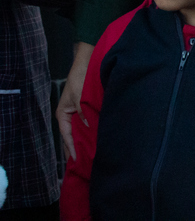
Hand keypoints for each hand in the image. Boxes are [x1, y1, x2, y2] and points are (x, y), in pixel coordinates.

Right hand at [57, 42, 93, 160]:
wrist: (87, 63)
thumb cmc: (80, 79)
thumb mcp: (79, 97)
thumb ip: (84, 112)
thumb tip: (88, 127)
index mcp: (63, 114)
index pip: (66, 135)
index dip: (71, 147)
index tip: (76, 159)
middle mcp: (70, 115)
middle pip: (73, 135)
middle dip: (78, 147)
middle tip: (84, 162)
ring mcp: (79, 112)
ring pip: (82, 130)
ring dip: (86, 139)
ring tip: (92, 154)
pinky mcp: (87, 108)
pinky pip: (89, 123)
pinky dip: (92, 130)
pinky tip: (99, 138)